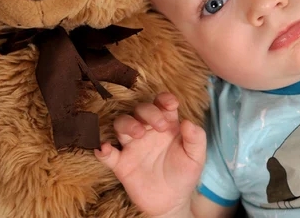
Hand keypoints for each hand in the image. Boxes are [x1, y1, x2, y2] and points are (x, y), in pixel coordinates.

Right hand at [95, 93, 205, 217]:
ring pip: (121, 124)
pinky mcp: (121, 164)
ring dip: (127, 124)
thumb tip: (188, 121)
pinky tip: (105, 149)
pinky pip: (107, 154)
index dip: (164, 99)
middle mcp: (148, 131)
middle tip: (160, 126)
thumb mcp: (196, 157)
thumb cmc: (184, 174)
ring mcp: (133, 146)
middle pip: (140, 110)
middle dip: (149, 112)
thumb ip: (196, 138)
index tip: (170, 104)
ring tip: (138, 134)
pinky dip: (103, 150)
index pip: (162, 104)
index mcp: (167, 125)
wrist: (172, 201)